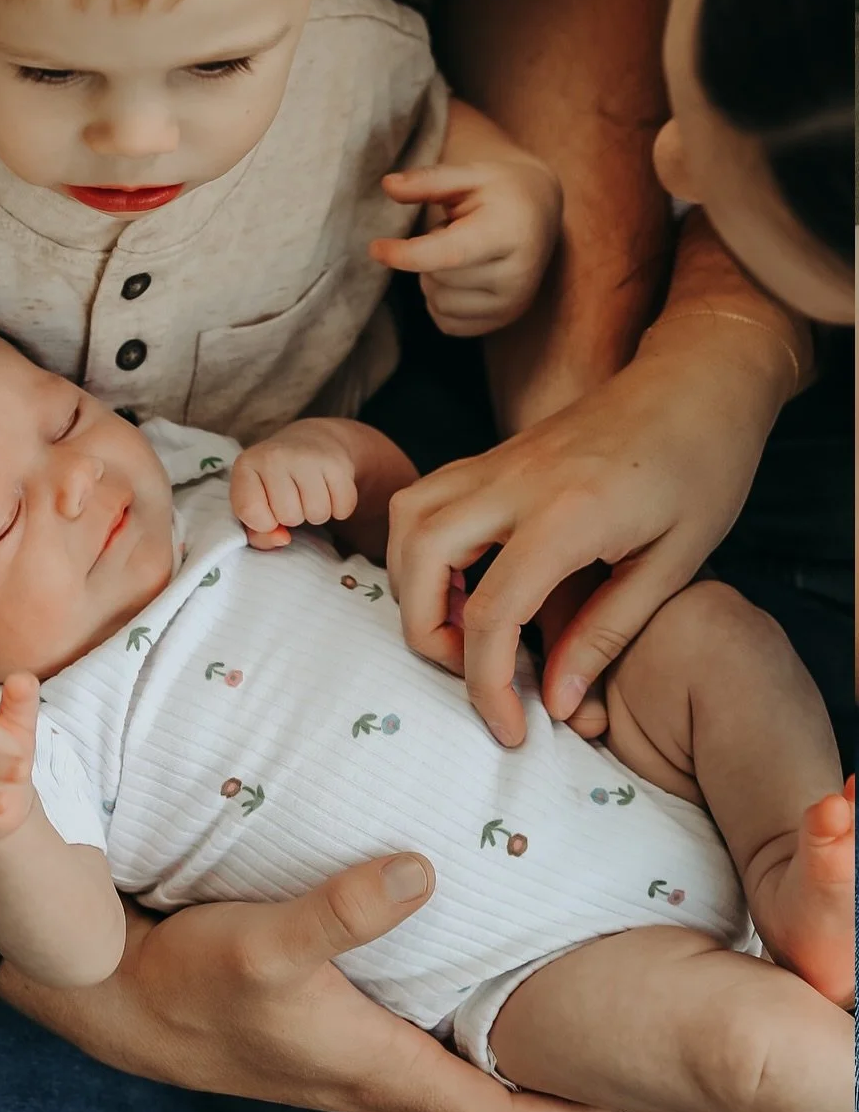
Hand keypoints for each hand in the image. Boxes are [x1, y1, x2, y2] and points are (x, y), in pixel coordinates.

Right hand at [9, 855, 641, 1111]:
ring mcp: (352, 1079)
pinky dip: (471, 1090)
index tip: (638, 1105)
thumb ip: (346, 905)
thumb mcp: (267, 935)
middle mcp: (374, 1087)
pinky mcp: (332, 1058)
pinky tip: (477, 1044)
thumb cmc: (196, 974)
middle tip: (632, 1105)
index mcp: (378, 1069)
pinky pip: (424, 1096)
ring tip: (575, 1079)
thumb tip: (427, 868)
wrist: (126, 1005)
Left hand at [230, 421, 357, 548]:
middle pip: (289, 517)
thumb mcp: (255, 504)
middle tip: (293, 496)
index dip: (262, 522)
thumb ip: (258, 534)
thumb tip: (283, 539)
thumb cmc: (276, 482)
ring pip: (318, 514)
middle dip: (293, 516)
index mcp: (246, 464)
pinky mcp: (337, 462)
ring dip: (316, 513)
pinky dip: (338, 508)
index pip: (250, 512)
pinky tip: (328, 490)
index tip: (267, 509)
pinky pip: (343, 508)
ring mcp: (308, 456)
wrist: (311, 440)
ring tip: (309, 493)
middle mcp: (275, 456)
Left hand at [371, 159, 561, 337]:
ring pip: (438, 302)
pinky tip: (462, 275)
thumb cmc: (499, 190)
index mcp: (509, 232)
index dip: (406, 254)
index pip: (449, 254)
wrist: (540, 213)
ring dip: (433, 278)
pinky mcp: (504, 320)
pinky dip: (441, 300)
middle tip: (453, 231)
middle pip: (437, 278)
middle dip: (427, 255)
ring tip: (461, 251)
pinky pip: (446, 323)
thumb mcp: (467, 175)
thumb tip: (388, 185)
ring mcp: (514, 303)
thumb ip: (427, 181)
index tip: (374, 248)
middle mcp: (517, 274)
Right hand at [386, 322, 781, 745]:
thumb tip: (557, 704)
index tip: (511, 728)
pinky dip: (421, 548)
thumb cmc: (703, 468)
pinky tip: (464, 582)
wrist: (696, 382)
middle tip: (474, 671)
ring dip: (414, 584)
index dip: (488, 684)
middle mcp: (512, 482)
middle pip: (420, 558)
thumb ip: (608, 633)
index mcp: (566, 513)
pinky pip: (426, 500)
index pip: (491, 612)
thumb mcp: (675, 562)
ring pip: (407, 521)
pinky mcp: (491, 456)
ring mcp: (495, 461)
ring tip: (461, 629)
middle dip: (426, 631)